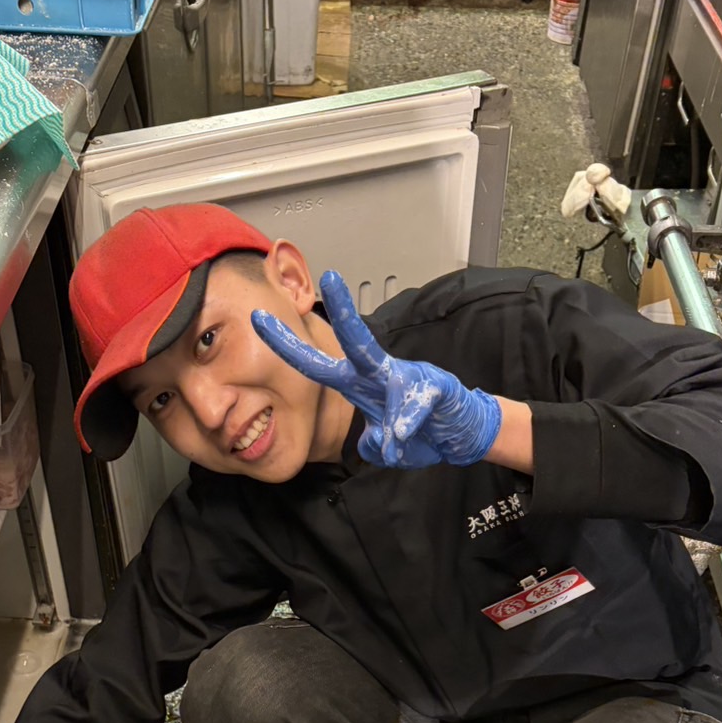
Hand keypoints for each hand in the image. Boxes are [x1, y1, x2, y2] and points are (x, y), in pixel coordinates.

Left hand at [252, 271, 502, 468]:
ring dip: (389, 404)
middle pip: (355, 341)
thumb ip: (372, 444)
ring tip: (398, 433)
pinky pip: (418, 404)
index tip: (259, 319)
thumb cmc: (421, 432)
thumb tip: (372, 445)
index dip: (288, 344)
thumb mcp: (386, 446)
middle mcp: (380, 374)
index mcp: (360, 385)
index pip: (316, 363)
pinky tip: (407, 433)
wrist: (462, 434)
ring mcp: (408, 378)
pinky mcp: (436, 389)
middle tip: (329, 276)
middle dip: (343, 310)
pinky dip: (410, 422)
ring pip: (390, 370)